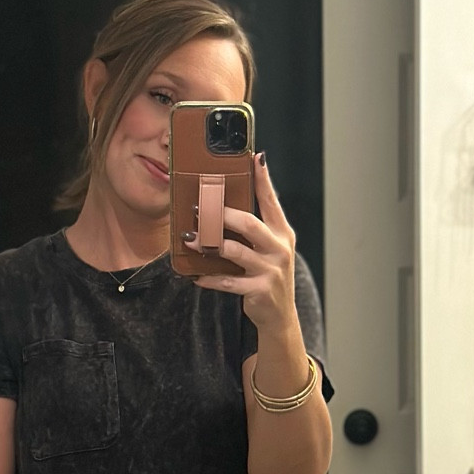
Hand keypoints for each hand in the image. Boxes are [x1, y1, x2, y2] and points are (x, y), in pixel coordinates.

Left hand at [192, 153, 295, 332]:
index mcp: (282, 233)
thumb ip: (256, 228)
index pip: (271, 201)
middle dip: (221, 215)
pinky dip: (210, 278)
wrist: (280, 316)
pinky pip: (228, 281)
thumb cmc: (268, 276)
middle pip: (249, 223)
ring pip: (235, 251)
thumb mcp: (269, 249)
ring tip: (191, 240)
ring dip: (210, 244)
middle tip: (199, 209)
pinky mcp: (259, 291)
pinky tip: (196, 275)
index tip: (254, 158)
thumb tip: (227, 205)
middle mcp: (279, 249)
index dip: (263, 179)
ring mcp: (270, 270)